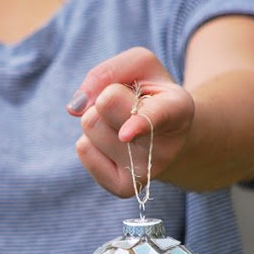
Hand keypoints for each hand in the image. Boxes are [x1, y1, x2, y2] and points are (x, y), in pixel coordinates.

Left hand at [67, 47, 194, 197]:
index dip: (140, 123)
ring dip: (98, 119)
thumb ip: (109, 72)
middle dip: (106, 96)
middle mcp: (164, 146)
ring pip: (90, 126)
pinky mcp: (124, 188)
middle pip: (105, 106)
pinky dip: (91, 140)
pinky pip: (84, 150)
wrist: (169, 136)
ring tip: (122, 125)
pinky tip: (114, 144)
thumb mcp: (141, 66)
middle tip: (128, 105)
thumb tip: (76, 107)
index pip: (157, 115)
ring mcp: (145, 172)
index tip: (126, 134)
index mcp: (178, 109)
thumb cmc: (151, 95)